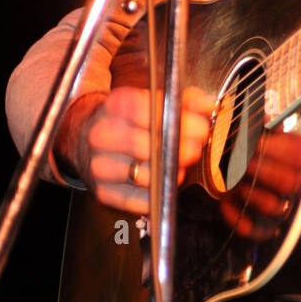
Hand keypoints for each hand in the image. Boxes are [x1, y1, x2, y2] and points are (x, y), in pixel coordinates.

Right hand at [56, 86, 212, 213]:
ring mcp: (99, 165)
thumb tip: (209, 104)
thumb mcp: (156, 101)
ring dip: (168, 173)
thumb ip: (187, 101)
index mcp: (115, 106)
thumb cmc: (132, 120)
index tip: (201, 127)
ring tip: (179, 165)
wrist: (91, 139)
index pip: (145, 110)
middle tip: (196, 149)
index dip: (178, 120)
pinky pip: (136, 200)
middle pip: (143, 145)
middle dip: (179, 149)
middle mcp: (101, 135)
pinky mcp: (103, 192)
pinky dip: (157, 194)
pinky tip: (164, 183)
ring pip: (141, 175)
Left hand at [218, 130, 300, 239]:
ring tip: (233, 182)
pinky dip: (237, 218)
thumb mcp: (255, 131)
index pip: (299, 153)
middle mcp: (293, 184)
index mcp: (296, 157)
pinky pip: (255, 230)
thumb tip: (263, 118)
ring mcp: (279, 207)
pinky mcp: (263, 226)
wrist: (226, 171)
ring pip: (274, 206)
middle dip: (262, 169)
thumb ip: (260, 124)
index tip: (252, 141)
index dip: (274, 147)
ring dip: (250, 192)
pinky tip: (225, 203)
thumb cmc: (244, 149)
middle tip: (241, 162)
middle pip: (290, 181)